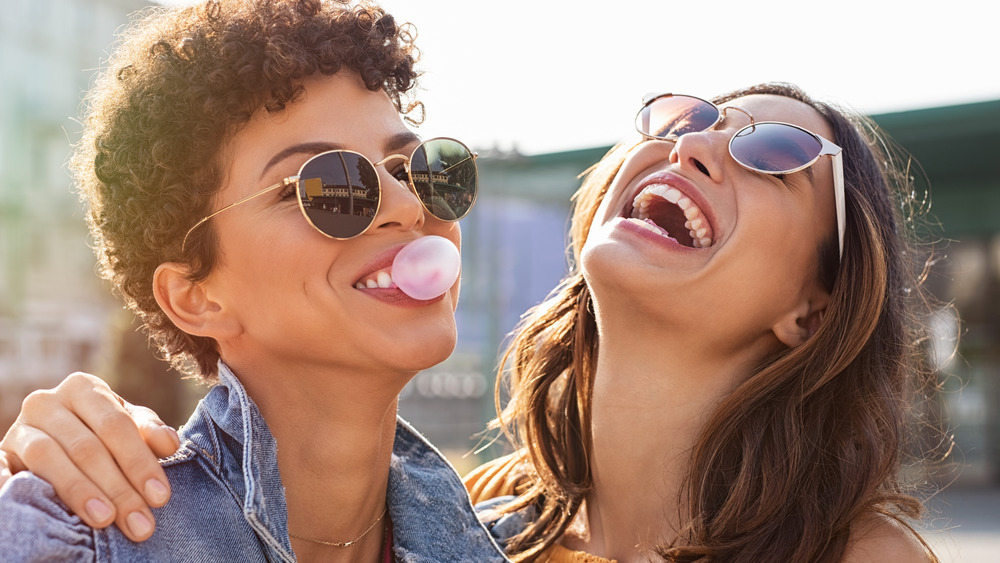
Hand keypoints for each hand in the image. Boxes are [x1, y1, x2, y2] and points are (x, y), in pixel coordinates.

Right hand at [0, 372, 180, 540]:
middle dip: (118, 488)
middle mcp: (48, 402)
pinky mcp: (0, 453)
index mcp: (84, 388)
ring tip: (104, 520)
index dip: (140, 462)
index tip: (160, 497)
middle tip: (139, 522)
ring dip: (79, 491)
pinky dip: (10, 484)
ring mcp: (20, 428)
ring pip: (49, 457)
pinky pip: (1, 467)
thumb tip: (169, 444)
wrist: (52, 435)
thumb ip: (148, 431)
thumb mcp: (126, 426)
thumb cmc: (99, 432)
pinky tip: (30, 504)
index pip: (117, 426)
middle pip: (87, 447)